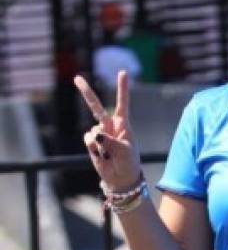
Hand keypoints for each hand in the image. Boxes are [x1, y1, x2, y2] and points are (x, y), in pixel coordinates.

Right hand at [74, 71, 141, 190]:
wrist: (121, 178)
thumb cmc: (128, 162)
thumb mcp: (124, 151)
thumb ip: (110, 141)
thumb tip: (94, 134)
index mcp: (123, 124)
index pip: (122, 103)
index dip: (122, 88)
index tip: (123, 72)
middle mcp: (109, 126)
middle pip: (96, 107)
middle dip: (86, 92)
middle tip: (76, 78)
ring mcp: (99, 134)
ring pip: (93, 132)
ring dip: (101, 145)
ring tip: (110, 155)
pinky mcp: (91, 144)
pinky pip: (88, 142)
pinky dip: (94, 150)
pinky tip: (102, 157)